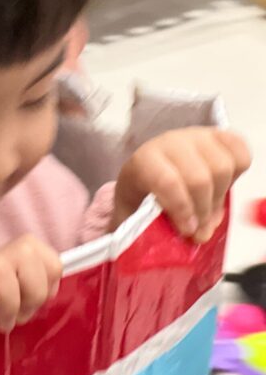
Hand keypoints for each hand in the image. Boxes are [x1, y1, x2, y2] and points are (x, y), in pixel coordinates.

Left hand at [114, 128, 250, 242]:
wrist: (149, 166)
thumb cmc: (143, 191)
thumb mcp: (134, 211)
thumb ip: (151, 229)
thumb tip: (193, 237)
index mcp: (144, 161)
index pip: (168, 182)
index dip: (182, 210)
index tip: (188, 231)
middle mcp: (170, 143)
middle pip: (199, 179)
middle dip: (203, 211)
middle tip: (200, 231)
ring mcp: (196, 137)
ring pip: (223, 167)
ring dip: (219, 198)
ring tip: (209, 212)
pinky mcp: (217, 136)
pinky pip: (240, 153)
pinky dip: (238, 174)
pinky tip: (223, 188)